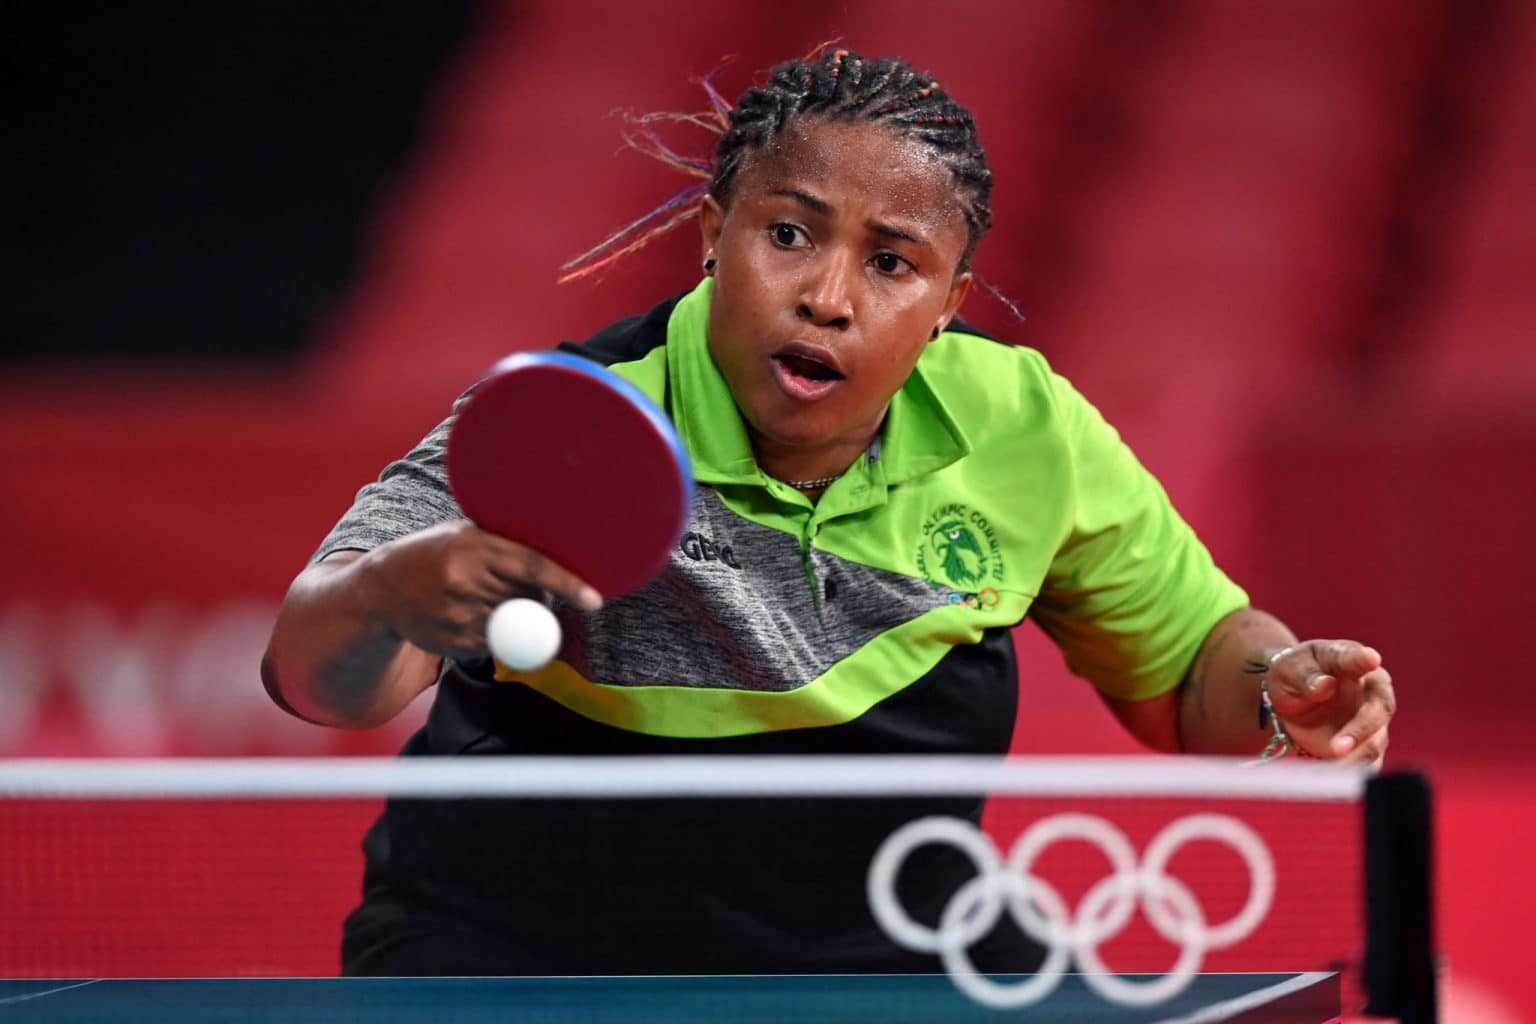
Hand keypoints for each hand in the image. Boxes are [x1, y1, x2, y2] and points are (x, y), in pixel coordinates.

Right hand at [358, 521, 602, 661]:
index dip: (567, 584)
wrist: (379, 589)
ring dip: (516, 618)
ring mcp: (457, 614)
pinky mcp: (452, 643)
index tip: (595, 600)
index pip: (532, 566)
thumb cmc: (433, 554)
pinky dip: (493, 635)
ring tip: (485, 600)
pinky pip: (494, 645)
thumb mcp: (464, 535)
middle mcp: (464, 579)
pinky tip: (466, 617)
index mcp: (473, 545)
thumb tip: (559, 558)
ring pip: (514, 624)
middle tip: (525, 590)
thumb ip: (504, 545)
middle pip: (529, 599)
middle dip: (540, 599)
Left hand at [1265, 640, 1394, 766]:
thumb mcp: (1288, 669)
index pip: (1357, 659)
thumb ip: (1305, 676)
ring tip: (1329, 772)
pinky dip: (1354, 775)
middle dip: (1361, 729)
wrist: (1292, 697)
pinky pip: (1367, 763)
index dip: (1363, 659)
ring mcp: (1372, 719)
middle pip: (1380, 708)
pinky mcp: (1365, 745)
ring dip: (1356, 759)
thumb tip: (1324, 685)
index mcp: (1348, 660)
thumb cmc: (1292, 674)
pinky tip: (1335, 785)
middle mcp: (1370, 690)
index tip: (1370, 657)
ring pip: (1376, 742)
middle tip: (1336, 747)